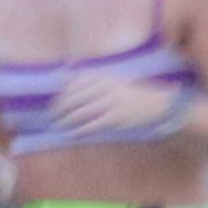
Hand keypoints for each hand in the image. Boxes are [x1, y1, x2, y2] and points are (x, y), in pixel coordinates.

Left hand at [42, 67, 178, 143]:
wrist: (155, 104)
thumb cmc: (130, 92)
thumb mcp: (110, 79)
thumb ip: (87, 77)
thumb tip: (61, 73)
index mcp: (102, 76)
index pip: (73, 84)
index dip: (60, 95)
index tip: (53, 104)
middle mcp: (105, 87)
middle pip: (73, 99)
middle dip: (59, 109)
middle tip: (51, 117)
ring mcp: (110, 102)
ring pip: (81, 112)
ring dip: (66, 120)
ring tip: (58, 126)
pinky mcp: (115, 117)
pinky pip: (93, 124)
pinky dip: (81, 129)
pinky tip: (73, 133)